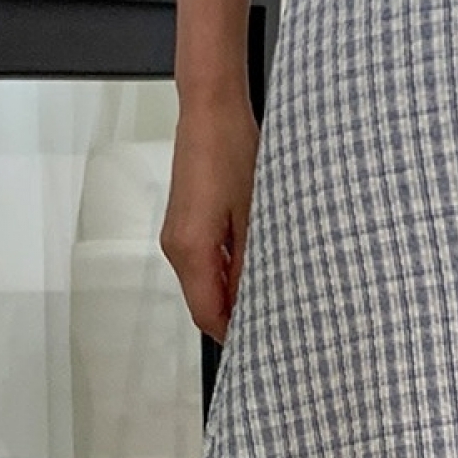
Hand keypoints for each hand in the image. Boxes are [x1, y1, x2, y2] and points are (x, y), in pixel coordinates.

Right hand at [160, 93, 259, 344]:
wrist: (211, 113)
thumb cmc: (235, 154)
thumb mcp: (255, 212)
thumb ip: (251, 262)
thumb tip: (255, 303)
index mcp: (191, 250)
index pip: (207, 314)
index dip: (235, 334)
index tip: (268, 344)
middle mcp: (176, 247)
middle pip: (204, 301)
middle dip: (238, 315)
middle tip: (281, 321)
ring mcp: (177, 234)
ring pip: (205, 280)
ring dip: (234, 291)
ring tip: (277, 294)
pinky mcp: (185, 220)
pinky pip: (204, 259)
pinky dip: (226, 269)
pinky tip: (258, 264)